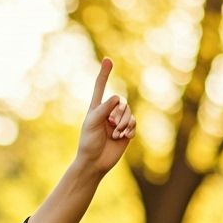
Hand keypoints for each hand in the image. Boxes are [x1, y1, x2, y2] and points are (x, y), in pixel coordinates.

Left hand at [77, 58, 135, 175]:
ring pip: (129, 113)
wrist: (95, 163)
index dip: (104, 74)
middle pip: (121, 103)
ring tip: (116, 135)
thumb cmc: (89, 143)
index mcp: (96, 108)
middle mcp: (108, 113)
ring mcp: (118, 122)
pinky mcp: (126, 131)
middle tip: (112, 127)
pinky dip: (130, 130)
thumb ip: (103, 109)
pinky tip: (122, 138)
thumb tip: (117, 98)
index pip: (100, 88)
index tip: (108, 60)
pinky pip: (134, 124)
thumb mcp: (92, 123)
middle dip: (119, 114)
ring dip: (125, 124)